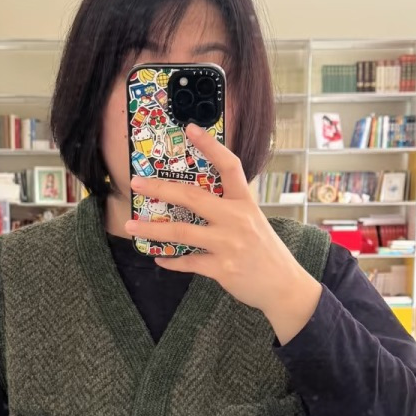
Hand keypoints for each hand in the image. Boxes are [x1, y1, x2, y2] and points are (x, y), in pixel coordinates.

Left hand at [126, 124, 321, 343]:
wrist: (285, 286)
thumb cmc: (266, 252)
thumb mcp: (254, 221)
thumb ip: (230, 209)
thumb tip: (197, 201)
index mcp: (245, 203)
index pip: (230, 166)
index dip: (211, 146)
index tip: (191, 129)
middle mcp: (237, 219)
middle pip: (193, 197)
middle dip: (160, 188)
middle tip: (136, 182)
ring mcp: (229, 244)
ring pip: (181, 232)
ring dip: (152, 229)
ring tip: (130, 226)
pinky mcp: (222, 267)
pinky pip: (188, 262)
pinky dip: (171, 260)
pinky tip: (160, 257)